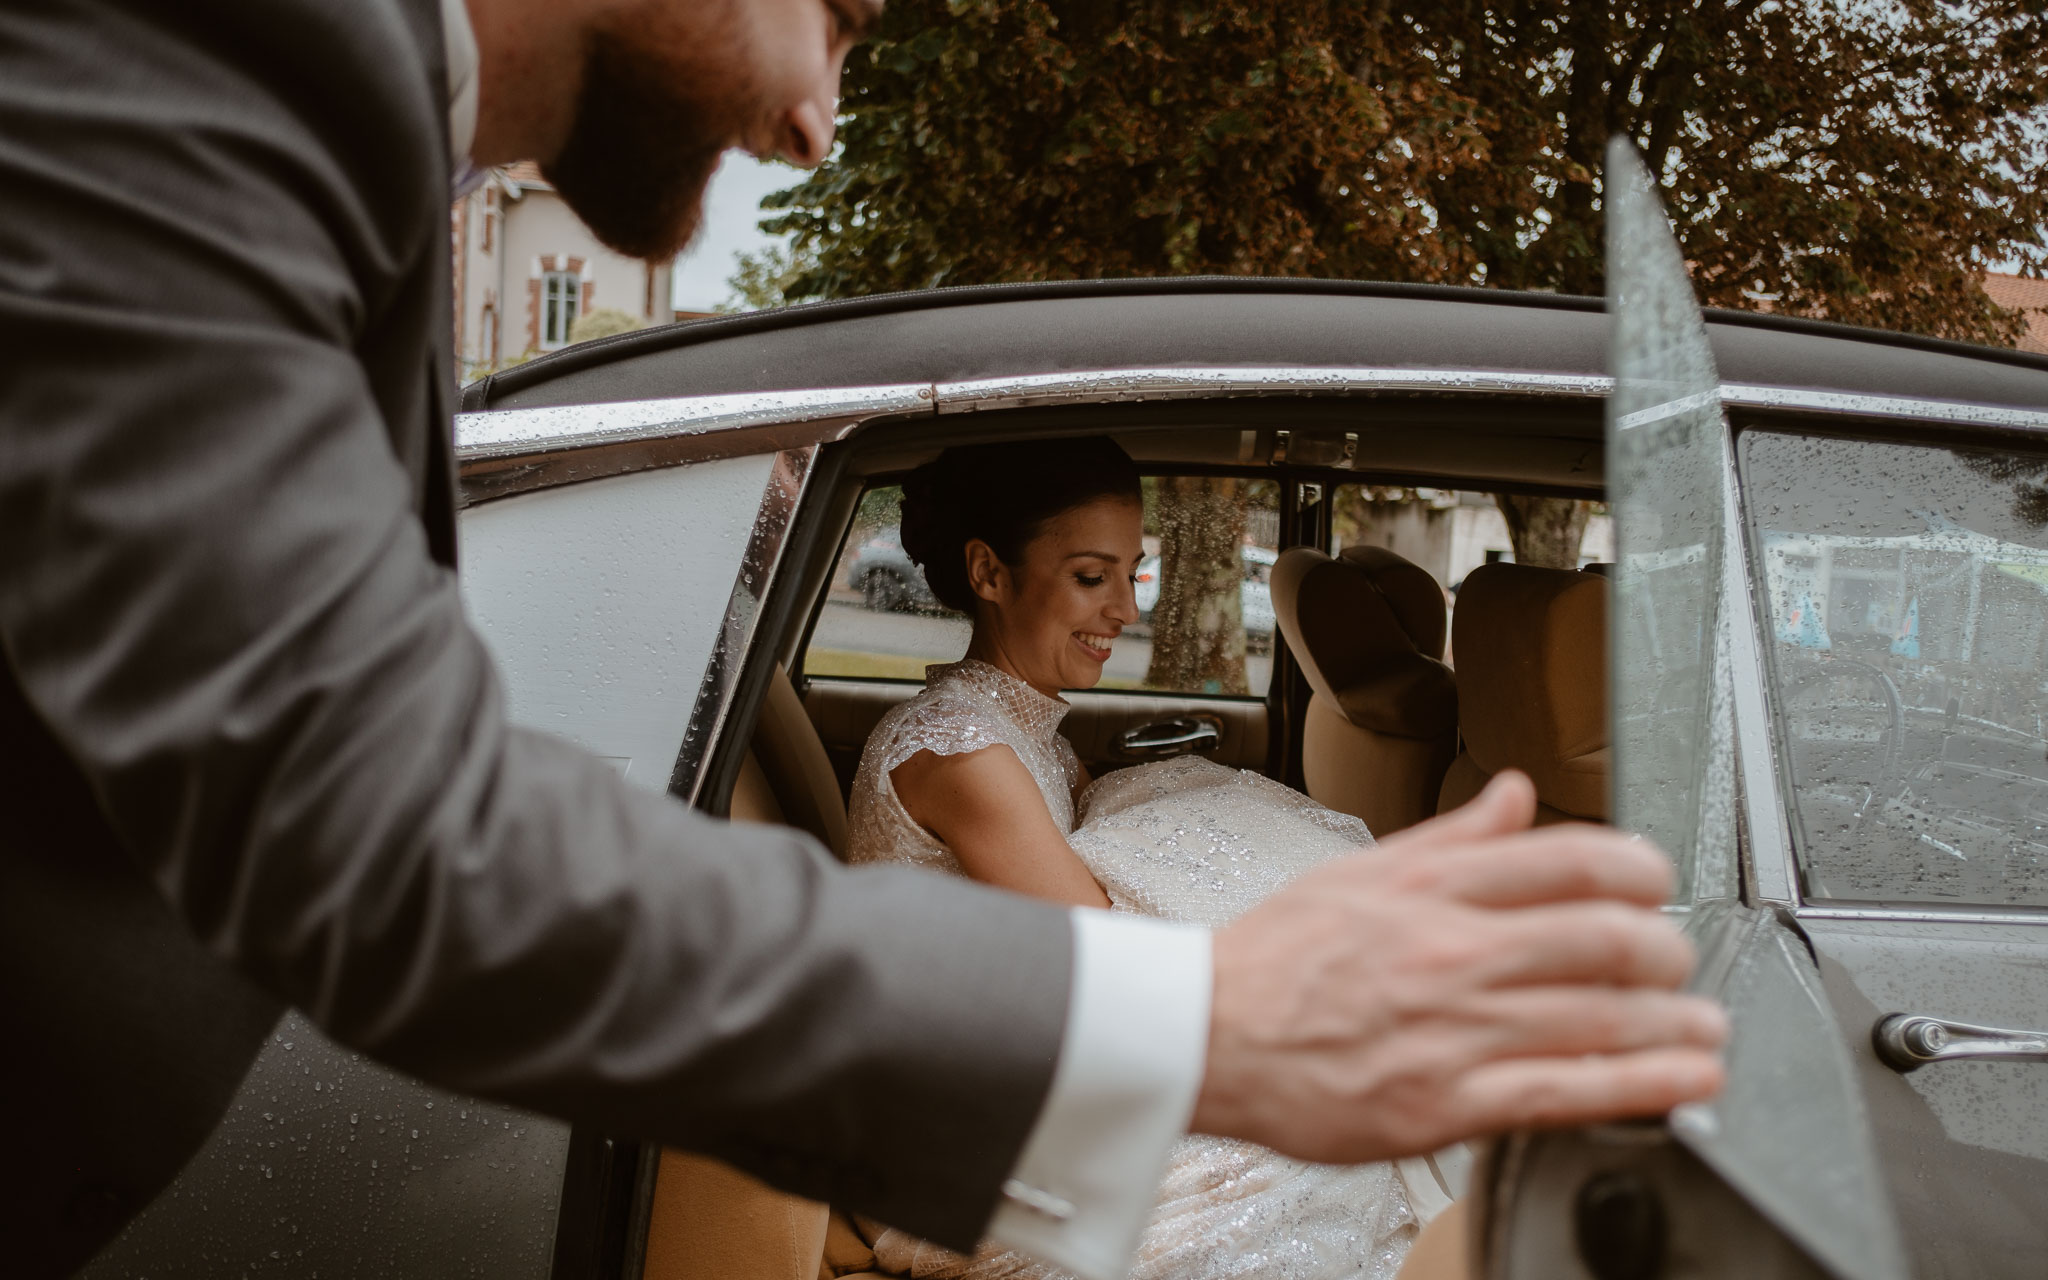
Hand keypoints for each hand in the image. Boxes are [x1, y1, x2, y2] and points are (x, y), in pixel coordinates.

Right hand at [1191, 770, 1726, 1162]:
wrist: (1207, 1034)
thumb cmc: (1274, 959)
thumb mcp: (1360, 871)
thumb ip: (1453, 838)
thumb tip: (1518, 794)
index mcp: (1433, 887)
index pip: (1569, 859)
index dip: (1639, 868)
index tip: (1658, 882)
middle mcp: (1455, 950)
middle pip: (1604, 937)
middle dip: (1666, 949)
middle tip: (1679, 960)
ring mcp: (1457, 1028)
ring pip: (1602, 1016)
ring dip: (1676, 1021)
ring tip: (1706, 1026)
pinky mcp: (1450, 1100)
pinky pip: (1568, 1090)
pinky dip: (1643, 1084)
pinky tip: (1685, 1079)